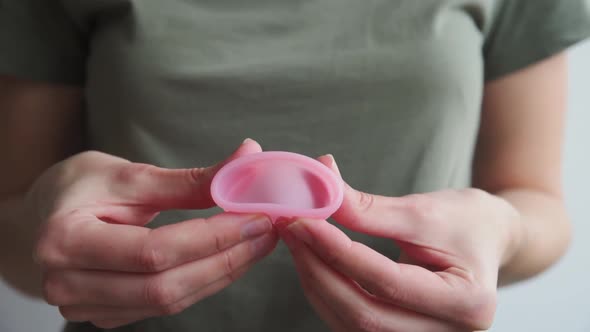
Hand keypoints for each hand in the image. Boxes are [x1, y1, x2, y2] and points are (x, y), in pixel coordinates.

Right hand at [29, 140, 277, 327]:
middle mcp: (68, 283)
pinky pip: (163, 305)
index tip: (255, 217)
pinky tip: (227, 260)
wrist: (45, 215)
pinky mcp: (105, 314)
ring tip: (255, 245)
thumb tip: (248, 157)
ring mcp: (85, 307)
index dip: (211, 237)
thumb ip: (189, 180)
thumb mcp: (129, 176)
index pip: (154, 251)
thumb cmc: (81, 187)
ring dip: (220, 274)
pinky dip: (201, 283)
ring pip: (168, 301)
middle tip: (265, 233)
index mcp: (65, 240)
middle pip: (164, 286)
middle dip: (225, 260)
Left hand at [277, 155, 521, 331]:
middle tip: (292, 229)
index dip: (338, 250)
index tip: (304, 220)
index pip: (387, 281)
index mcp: (467, 302)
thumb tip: (320, 188)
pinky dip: (328, 293)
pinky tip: (313, 262)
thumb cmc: (468, 221)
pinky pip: (354, 323)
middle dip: (319, 269)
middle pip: (365, 314)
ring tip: (297, 241)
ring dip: (317, 281)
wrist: (490, 239)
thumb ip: (370, 208)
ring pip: (353, 324)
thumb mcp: (424, 209)